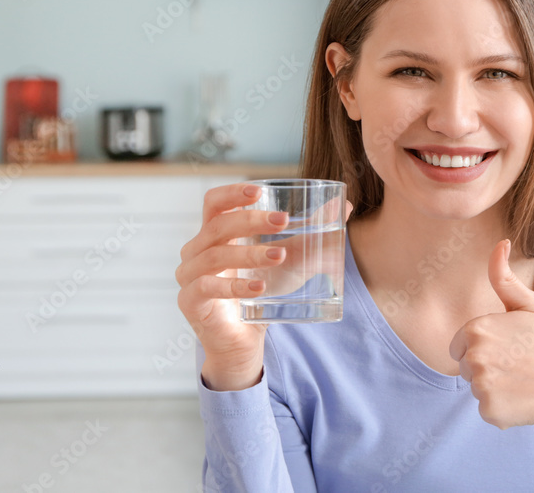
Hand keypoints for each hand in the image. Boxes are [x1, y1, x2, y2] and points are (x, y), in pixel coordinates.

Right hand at [176, 182, 352, 390]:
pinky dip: (235, 286)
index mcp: (215, 234)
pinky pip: (208, 287)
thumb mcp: (290, 259)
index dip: (232, 193)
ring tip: (280, 256)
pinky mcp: (190, 301)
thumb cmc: (261, 292)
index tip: (259, 191)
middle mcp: (197, 250)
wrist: (246, 341)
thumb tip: (343, 206)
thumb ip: (312, 233)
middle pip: (219, 224)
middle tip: (284, 221)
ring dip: (250, 253)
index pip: (214, 202)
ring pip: (216, 254)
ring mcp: (189, 275)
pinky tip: (259, 288)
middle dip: (252, 220)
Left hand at [448, 239, 533, 428]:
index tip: (508, 348)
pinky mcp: (489, 410)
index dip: (484, 346)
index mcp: (476, 329)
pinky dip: (501, 407)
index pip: (460, 345)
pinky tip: (522, 397)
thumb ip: (504, 277)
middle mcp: (473, 357)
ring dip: (494, 387)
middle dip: (487, 366)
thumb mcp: (530, 304)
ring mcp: (481, 385)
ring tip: (522, 379)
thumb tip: (500, 243)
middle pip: (466, 367)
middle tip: (518, 363)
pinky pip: (486, 408)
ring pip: (477, 387)